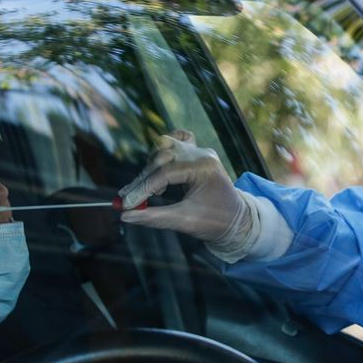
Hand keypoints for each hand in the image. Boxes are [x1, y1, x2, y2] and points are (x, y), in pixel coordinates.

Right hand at [117, 130, 243, 241]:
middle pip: (162, 157)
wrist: (237, 220)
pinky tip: (158, 166)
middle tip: (130, 200)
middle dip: (143, 179)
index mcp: (205, 168)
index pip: (165, 173)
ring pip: (166, 145)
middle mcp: (203, 154)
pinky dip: (164, 150)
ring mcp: (201, 151)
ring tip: (152, 191)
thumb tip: (125, 216)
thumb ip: (154, 217)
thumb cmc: (215, 222)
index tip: (127, 204)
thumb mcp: (184, 221)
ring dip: (152, 165)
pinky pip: (178, 140)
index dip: (143, 189)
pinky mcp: (198, 154)